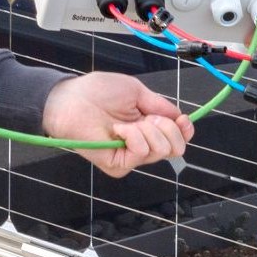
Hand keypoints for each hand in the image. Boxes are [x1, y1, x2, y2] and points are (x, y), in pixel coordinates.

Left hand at [43, 72, 194, 175]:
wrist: (71, 99)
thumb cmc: (98, 91)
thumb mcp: (137, 92)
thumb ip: (160, 106)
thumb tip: (180, 117)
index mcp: (148, 128)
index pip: (178, 139)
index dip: (185, 130)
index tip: (182, 119)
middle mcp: (142, 145)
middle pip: (176, 148)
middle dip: (167, 127)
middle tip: (146, 117)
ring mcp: (130, 157)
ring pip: (161, 150)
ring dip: (147, 129)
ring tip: (125, 122)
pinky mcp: (118, 165)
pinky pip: (141, 152)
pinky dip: (133, 135)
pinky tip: (117, 130)